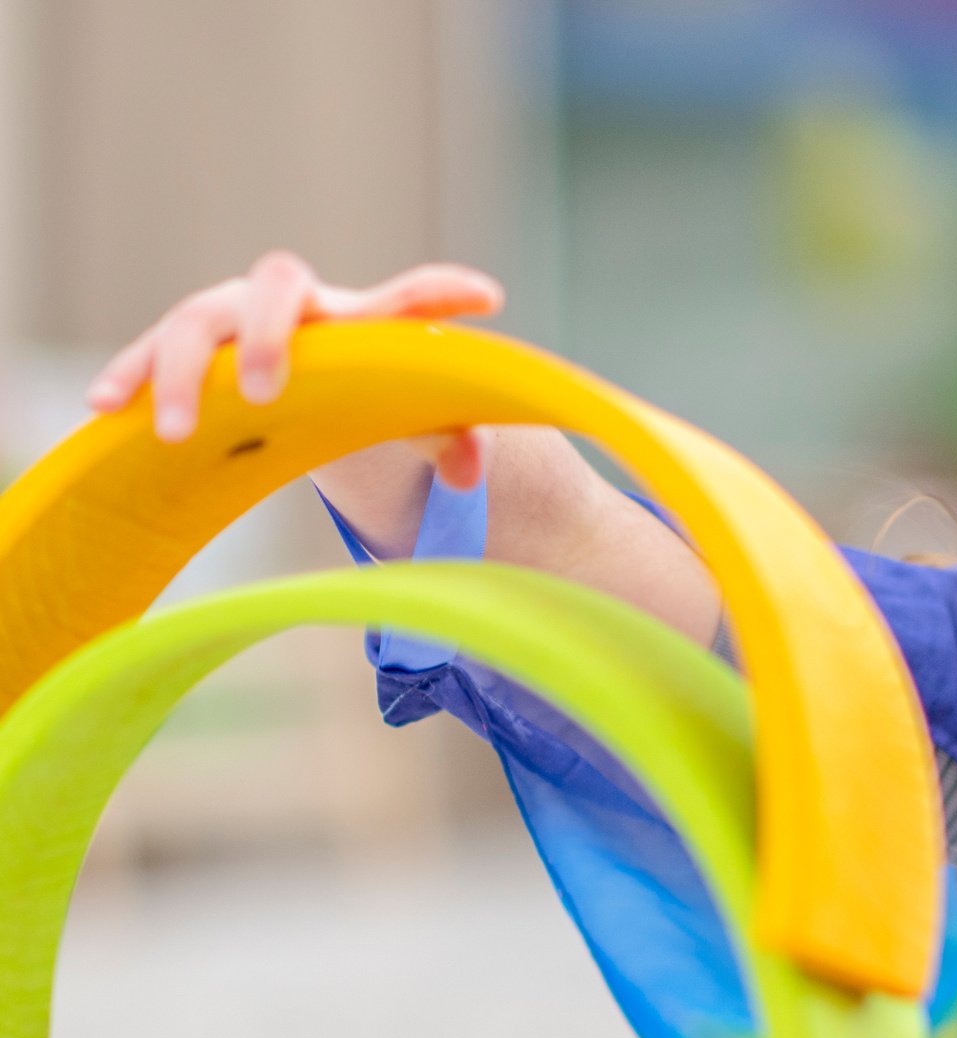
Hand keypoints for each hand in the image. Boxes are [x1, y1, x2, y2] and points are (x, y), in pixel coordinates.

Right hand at [86, 253, 504, 488]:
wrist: (293, 381)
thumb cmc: (356, 392)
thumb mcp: (402, 417)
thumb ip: (442, 435)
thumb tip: (467, 469)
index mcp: (358, 315)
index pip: (402, 297)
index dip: (440, 294)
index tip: (488, 297)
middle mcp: (290, 302)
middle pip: (276, 285)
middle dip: (268, 334)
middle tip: (264, 393)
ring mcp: (229, 317)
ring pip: (196, 321)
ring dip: (181, 374)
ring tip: (177, 434)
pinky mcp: (180, 348)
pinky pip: (144, 351)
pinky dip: (125, 375)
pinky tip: (104, 406)